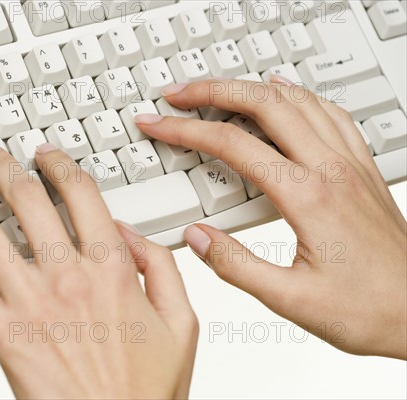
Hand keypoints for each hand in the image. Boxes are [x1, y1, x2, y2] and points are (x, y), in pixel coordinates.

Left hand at [0, 142, 198, 398]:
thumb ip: (162, 267)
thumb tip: (130, 232)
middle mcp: (67, 278)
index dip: (59, 164)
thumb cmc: (146, 389)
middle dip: (4, 168)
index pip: (80, 194)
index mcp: (112, 269)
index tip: (46, 155)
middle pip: (27, 201)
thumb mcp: (182, 323)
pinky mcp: (1, 335)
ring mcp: (29, 304)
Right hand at [136, 78, 406, 359]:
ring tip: (220, 89)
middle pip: (264, 105)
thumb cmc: (368, 310)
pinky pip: (330, 114)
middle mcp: (332, 170)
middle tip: (179, 93)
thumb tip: (195, 237)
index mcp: (308, 198)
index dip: (186, 129)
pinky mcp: (362, 171)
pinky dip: (299, 96)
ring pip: (298, 101)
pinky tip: (287, 96)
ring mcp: (351, 166)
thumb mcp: (291, 299)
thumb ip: (235, 265)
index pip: (232, 145)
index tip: (159, 124)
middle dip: (214, 91)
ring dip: (253, 88)